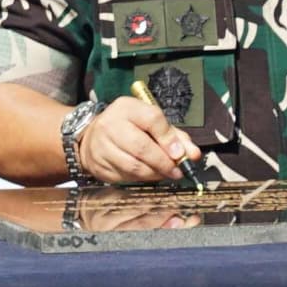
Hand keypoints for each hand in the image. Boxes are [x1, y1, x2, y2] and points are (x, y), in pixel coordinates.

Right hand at [73, 96, 196, 186]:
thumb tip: (193, 154)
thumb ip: (174, 136)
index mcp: (126, 108)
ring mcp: (101, 146)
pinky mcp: (99, 165)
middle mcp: (110, 124)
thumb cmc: (128, 127)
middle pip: (141, 147)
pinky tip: (149, 175)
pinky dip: (142, 179)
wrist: (93, 136)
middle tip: (177, 171)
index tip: (181, 154)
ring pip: (134, 166)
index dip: (169, 139)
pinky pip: (125, 177)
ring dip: (155, 174)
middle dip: (164, 163)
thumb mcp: (149, 122)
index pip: (152, 119)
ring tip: (166, 174)